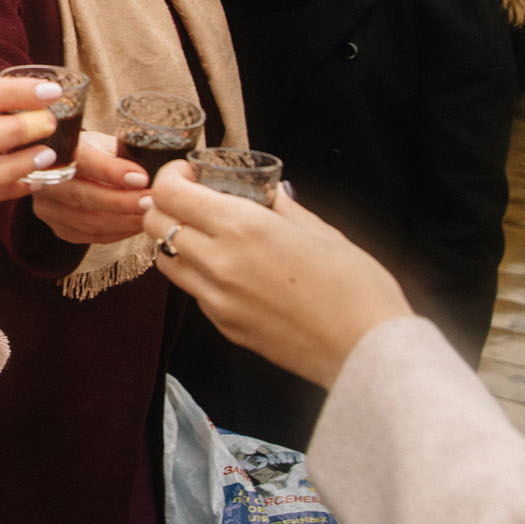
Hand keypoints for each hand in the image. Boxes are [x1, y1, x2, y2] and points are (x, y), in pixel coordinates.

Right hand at [29, 130, 149, 244]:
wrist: (63, 169)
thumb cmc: (90, 152)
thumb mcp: (102, 142)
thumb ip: (121, 153)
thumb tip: (151, 166)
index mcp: (56, 150)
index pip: (80, 161)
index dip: (110, 171)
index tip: (141, 177)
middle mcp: (44, 180)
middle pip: (82, 196)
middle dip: (121, 201)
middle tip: (150, 201)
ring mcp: (48, 208)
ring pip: (88, 221)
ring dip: (124, 220)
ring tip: (150, 213)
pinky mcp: (59, 228)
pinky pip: (92, 236)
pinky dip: (119, 232)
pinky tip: (137, 223)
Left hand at [139, 163, 411, 387]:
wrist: (369, 351)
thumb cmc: (356, 288)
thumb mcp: (320, 230)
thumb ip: (280, 206)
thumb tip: (266, 192)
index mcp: (242, 227)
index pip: (171, 193)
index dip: (171, 176)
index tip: (188, 172)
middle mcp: (219, 262)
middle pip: (155, 225)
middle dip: (165, 204)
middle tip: (191, 199)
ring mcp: (216, 299)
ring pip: (165, 259)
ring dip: (174, 240)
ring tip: (205, 233)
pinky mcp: (224, 326)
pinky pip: (192, 291)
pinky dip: (197, 273)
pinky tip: (228, 268)